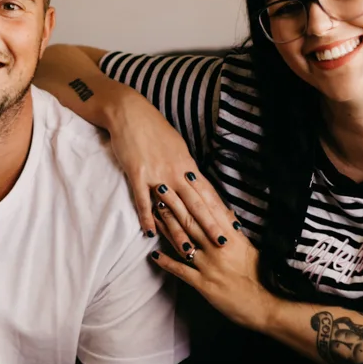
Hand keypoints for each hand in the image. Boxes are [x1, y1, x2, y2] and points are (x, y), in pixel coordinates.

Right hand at [107, 94, 229, 246]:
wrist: (130, 112)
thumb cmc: (154, 128)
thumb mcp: (177, 145)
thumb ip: (185, 165)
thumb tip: (195, 179)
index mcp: (187, 164)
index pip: (208, 192)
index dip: (220, 211)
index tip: (232, 227)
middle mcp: (175, 171)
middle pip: (195, 203)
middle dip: (209, 225)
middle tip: (221, 244)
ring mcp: (156, 174)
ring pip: (171, 208)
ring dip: (179, 231)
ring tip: (188, 251)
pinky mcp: (137, 174)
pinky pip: (142, 200)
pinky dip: (147, 218)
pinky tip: (150, 233)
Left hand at [148, 177, 275, 332]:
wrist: (267, 305)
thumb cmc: (261, 276)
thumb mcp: (250, 249)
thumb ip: (235, 231)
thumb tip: (226, 211)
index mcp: (233, 238)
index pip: (212, 210)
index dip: (199, 192)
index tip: (187, 176)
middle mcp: (219, 248)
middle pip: (193, 221)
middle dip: (176, 202)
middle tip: (161, 186)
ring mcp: (210, 266)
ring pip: (184, 241)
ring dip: (168, 226)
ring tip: (154, 211)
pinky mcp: (204, 285)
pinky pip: (181, 271)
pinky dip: (167, 262)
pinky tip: (154, 254)